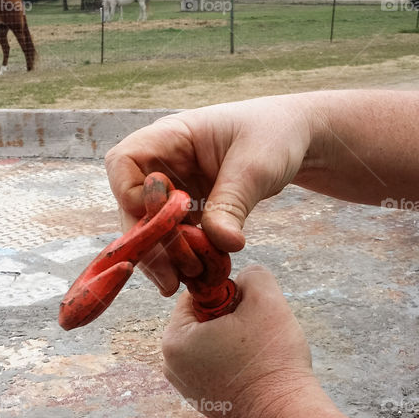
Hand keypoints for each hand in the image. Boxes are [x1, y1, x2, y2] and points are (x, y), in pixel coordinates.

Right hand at [104, 95, 315, 294]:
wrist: (295, 138)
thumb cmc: (274, 134)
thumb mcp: (256, 167)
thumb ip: (232, 204)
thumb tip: (219, 244)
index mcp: (171, 136)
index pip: (124, 162)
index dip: (131, 194)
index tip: (163, 218)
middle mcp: (164, 162)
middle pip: (131, 205)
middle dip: (148, 242)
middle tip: (170, 277)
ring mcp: (174, 187)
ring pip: (149, 227)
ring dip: (162, 257)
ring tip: (183, 283)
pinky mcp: (188, 209)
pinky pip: (172, 237)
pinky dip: (181, 258)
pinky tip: (195, 278)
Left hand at [161, 265, 320, 417]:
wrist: (286, 417)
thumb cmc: (273, 360)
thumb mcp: (266, 298)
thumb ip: (251, 274)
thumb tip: (244, 279)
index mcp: (174, 340)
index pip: (197, 296)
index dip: (229, 293)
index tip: (250, 309)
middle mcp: (171, 366)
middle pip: (204, 321)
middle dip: (232, 319)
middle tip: (258, 332)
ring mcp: (187, 389)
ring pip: (213, 345)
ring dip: (237, 341)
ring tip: (259, 354)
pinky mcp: (205, 403)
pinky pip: (219, 369)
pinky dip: (237, 365)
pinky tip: (258, 373)